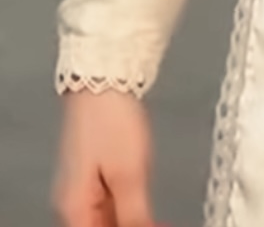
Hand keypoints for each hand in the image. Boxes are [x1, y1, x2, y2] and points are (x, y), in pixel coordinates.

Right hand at [53, 90, 155, 226]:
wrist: (104, 78)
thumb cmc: (110, 120)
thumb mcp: (129, 175)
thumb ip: (134, 216)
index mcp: (75, 208)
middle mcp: (75, 203)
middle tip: (160, 222)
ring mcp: (85, 188)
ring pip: (107, 221)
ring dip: (132, 222)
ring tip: (160, 218)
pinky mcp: (96, 175)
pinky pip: (112, 206)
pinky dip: (130, 211)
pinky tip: (150, 211)